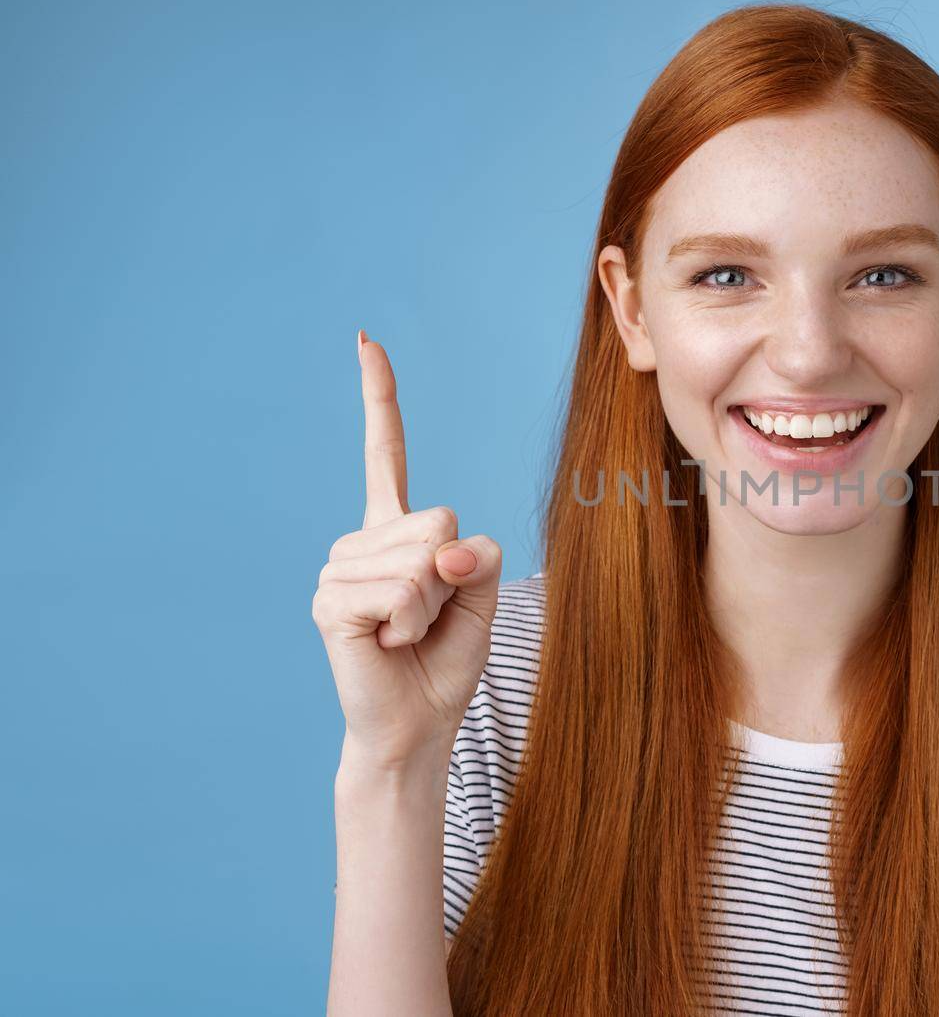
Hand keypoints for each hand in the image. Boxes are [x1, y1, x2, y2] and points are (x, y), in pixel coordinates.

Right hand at [311, 330, 501, 770]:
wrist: (418, 724)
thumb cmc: (447, 658)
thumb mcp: (483, 595)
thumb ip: (477, 556)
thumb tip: (443, 549)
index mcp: (396, 531)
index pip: (385, 452)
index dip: (378, 397)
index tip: (365, 340)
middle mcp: (360, 541)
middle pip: (440, 517)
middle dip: (454, 575)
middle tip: (429, 618)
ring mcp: (337, 568)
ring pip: (423, 558)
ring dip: (433, 606)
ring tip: (407, 634)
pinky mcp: (330, 601)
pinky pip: (402, 589)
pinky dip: (413, 622)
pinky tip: (389, 642)